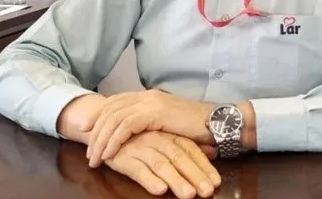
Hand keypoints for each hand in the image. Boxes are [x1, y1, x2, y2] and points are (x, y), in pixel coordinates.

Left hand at [86, 89, 213, 167]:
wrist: (214, 122)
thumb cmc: (193, 127)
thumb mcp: (166, 123)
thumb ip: (149, 122)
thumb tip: (134, 133)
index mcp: (147, 96)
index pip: (115, 102)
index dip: (98, 115)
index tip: (85, 130)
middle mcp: (145, 95)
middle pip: (110, 110)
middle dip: (94, 131)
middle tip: (87, 151)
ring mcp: (149, 102)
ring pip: (114, 119)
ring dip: (101, 140)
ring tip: (94, 159)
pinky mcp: (154, 112)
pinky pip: (125, 127)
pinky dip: (113, 141)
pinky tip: (108, 154)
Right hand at [105, 131, 220, 197]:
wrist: (106, 128)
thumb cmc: (140, 138)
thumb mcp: (166, 140)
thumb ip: (189, 147)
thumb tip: (214, 152)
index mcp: (169, 135)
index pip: (190, 150)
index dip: (203, 166)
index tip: (215, 183)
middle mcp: (157, 139)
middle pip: (179, 158)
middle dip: (194, 176)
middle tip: (207, 192)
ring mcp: (141, 147)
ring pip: (161, 164)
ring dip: (176, 180)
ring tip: (189, 195)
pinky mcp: (124, 157)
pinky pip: (138, 169)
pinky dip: (149, 179)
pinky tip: (160, 190)